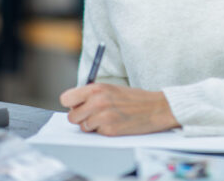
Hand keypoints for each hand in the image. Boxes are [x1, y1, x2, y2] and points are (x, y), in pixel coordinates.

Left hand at [59, 83, 179, 135]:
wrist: (156, 108)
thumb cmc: (134, 98)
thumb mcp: (111, 89)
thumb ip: (92, 94)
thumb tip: (74, 103)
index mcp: (96, 88)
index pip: (66, 98)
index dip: (72, 104)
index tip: (78, 105)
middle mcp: (97, 102)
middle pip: (71, 117)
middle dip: (80, 117)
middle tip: (93, 115)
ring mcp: (103, 117)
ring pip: (83, 127)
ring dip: (92, 125)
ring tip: (107, 118)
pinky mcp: (110, 131)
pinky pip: (96, 134)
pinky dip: (103, 131)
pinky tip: (115, 124)